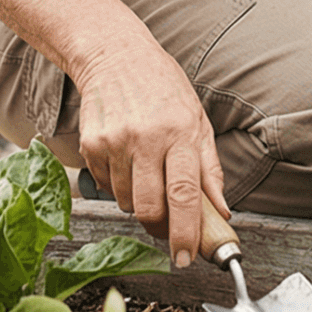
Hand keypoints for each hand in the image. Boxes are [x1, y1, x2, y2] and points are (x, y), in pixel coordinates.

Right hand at [69, 39, 228, 270]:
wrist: (115, 54)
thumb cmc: (163, 87)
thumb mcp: (197, 119)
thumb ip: (210, 169)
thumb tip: (221, 211)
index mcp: (180, 133)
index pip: (184, 194)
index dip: (187, 233)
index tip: (187, 257)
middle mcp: (146, 139)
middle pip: (149, 208)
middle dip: (159, 227)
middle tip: (167, 224)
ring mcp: (114, 142)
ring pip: (126, 201)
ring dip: (139, 202)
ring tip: (146, 172)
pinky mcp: (91, 144)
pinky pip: (105, 186)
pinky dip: (118, 185)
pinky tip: (126, 159)